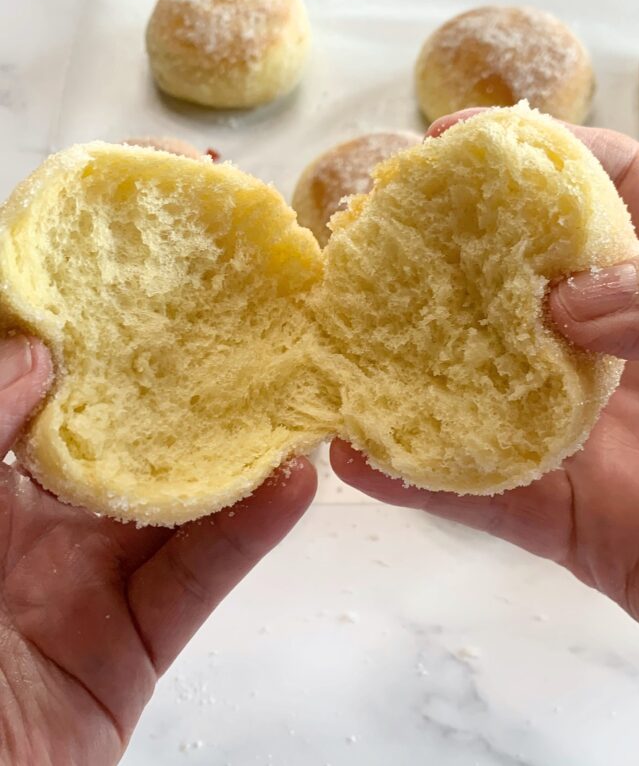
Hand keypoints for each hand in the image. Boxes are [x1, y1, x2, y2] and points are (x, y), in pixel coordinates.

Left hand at [0, 335, 315, 764]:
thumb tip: (39, 352)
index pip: (54, 402)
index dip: (99, 351)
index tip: (152, 298)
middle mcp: (42, 529)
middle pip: (130, 449)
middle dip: (184, 397)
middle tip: (244, 337)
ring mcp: (93, 585)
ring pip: (179, 509)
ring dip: (237, 460)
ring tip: (292, 399)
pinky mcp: (137, 646)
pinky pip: (198, 580)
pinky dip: (248, 534)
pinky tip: (290, 488)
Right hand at [332, 110, 638, 650]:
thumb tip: (567, 300)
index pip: (609, 186)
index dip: (536, 154)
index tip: (453, 143)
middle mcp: (628, 346)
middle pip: (523, 283)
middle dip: (449, 253)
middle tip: (371, 235)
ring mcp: (595, 433)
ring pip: (486, 388)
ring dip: (412, 367)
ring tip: (339, 337)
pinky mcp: (574, 520)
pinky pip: (486, 498)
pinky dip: (419, 479)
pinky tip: (355, 455)